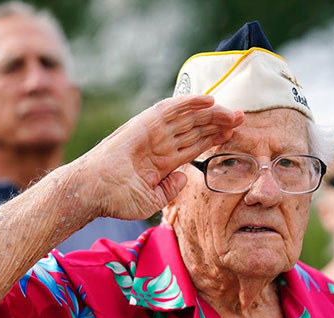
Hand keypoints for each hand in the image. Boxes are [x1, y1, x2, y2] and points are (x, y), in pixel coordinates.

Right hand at [81, 94, 243, 219]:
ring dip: (210, 113)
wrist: (93, 191)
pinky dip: (189, 102)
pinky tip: (208, 100)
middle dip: (217, 123)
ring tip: (232, 111)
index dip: (213, 139)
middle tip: (240, 118)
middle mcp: (158, 144)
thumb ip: (170, 189)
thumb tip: (184, 178)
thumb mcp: (151, 200)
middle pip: (194, 129)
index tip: (232, 134)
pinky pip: (170, 109)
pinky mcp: (144, 124)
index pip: (193, 146)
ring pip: (187, 118)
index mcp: (161, 162)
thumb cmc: (115, 199)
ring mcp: (152, 133)